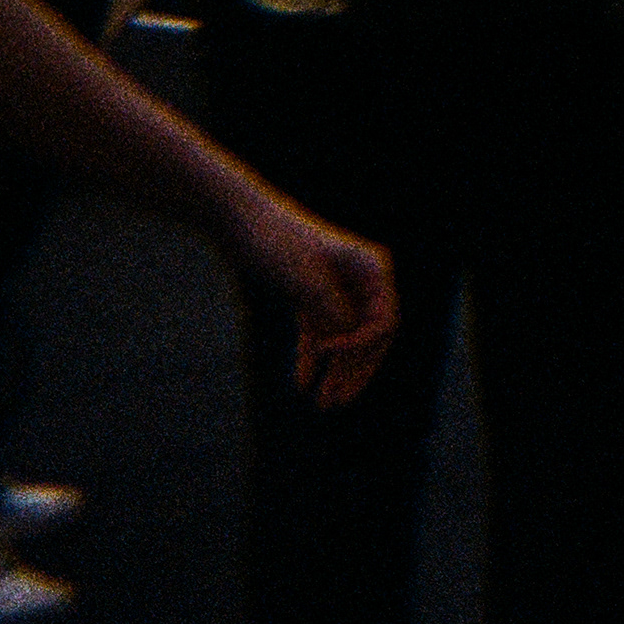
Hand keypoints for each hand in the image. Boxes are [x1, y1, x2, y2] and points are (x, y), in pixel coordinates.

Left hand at [223, 191, 400, 409]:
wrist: (241, 220)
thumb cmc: (276, 244)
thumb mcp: (305, 281)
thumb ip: (330, 313)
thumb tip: (347, 343)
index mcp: (370, 269)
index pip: (383, 322)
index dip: (360, 346)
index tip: (325, 354)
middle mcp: (361, 280)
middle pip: (370, 337)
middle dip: (354, 372)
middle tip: (335, 403)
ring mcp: (337, 288)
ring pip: (345, 339)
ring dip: (335, 372)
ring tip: (323, 404)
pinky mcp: (312, 295)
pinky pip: (321, 332)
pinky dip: (313, 358)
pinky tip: (302, 383)